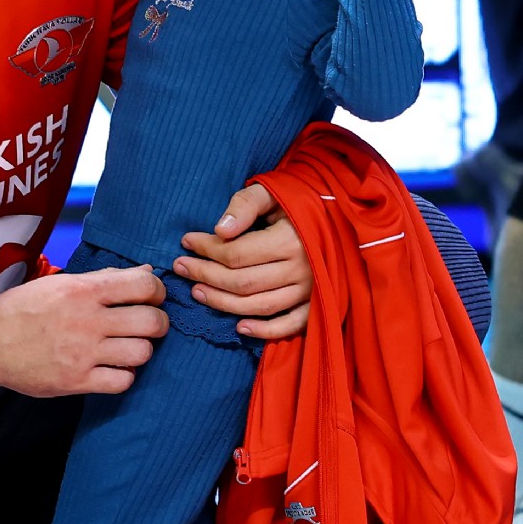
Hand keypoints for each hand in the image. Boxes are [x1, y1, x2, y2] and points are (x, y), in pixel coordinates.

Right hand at [0, 265, 166, 396]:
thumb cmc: (24, 308)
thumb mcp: (61, 283)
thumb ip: (105, 279)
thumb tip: (147, 274)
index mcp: (84, 291)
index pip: (144, 286)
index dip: (157, 292)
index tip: (150, 298)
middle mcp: (87, 322)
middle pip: (151, 323)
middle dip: (157, 323)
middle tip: (147, 325)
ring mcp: (82, 354)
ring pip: (142, 353)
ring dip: (141, 349)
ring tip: (127, 347)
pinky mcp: (76, 382)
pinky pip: (122, 382)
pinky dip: (124, 375)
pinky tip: (112, 367)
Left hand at [176, 182, 312, 339]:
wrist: (342, 213)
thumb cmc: (301, 200)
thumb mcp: (274, 191)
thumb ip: (246, 205)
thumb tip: (220, 230)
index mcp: (291, 240)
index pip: (237, 254)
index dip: (206, 250)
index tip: (186, 241)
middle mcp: (302, 270)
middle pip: (242, 283)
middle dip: (205, 276)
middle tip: (181, 267)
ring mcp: (311, 291)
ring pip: (259, 306)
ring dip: (223, 303)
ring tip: (197, 291)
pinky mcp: (318, 305)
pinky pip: (291, 326)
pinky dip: (265, 332)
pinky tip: (239, 328)